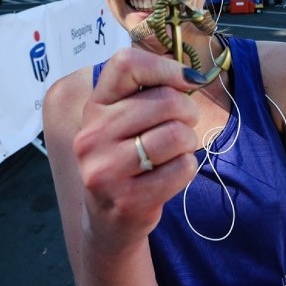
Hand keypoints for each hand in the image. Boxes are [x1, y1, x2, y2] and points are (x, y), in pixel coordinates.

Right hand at [73, 48, 202, 250]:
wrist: (106, 221)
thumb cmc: (126, 158)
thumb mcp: (124, 120)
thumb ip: (149, 92)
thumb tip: (192, 76)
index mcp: (94, 107)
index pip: (126, 64)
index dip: (165, 66)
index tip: (185, 80)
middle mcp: (93, 135)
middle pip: (166, 101)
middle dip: (188, 111)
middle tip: (184, 124)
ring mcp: (107, 170)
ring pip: (177, 134)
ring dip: (189, 142)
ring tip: (177, 150)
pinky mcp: (128, 200)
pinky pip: (182, 168)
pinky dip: (187, 168)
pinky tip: (170, 174)